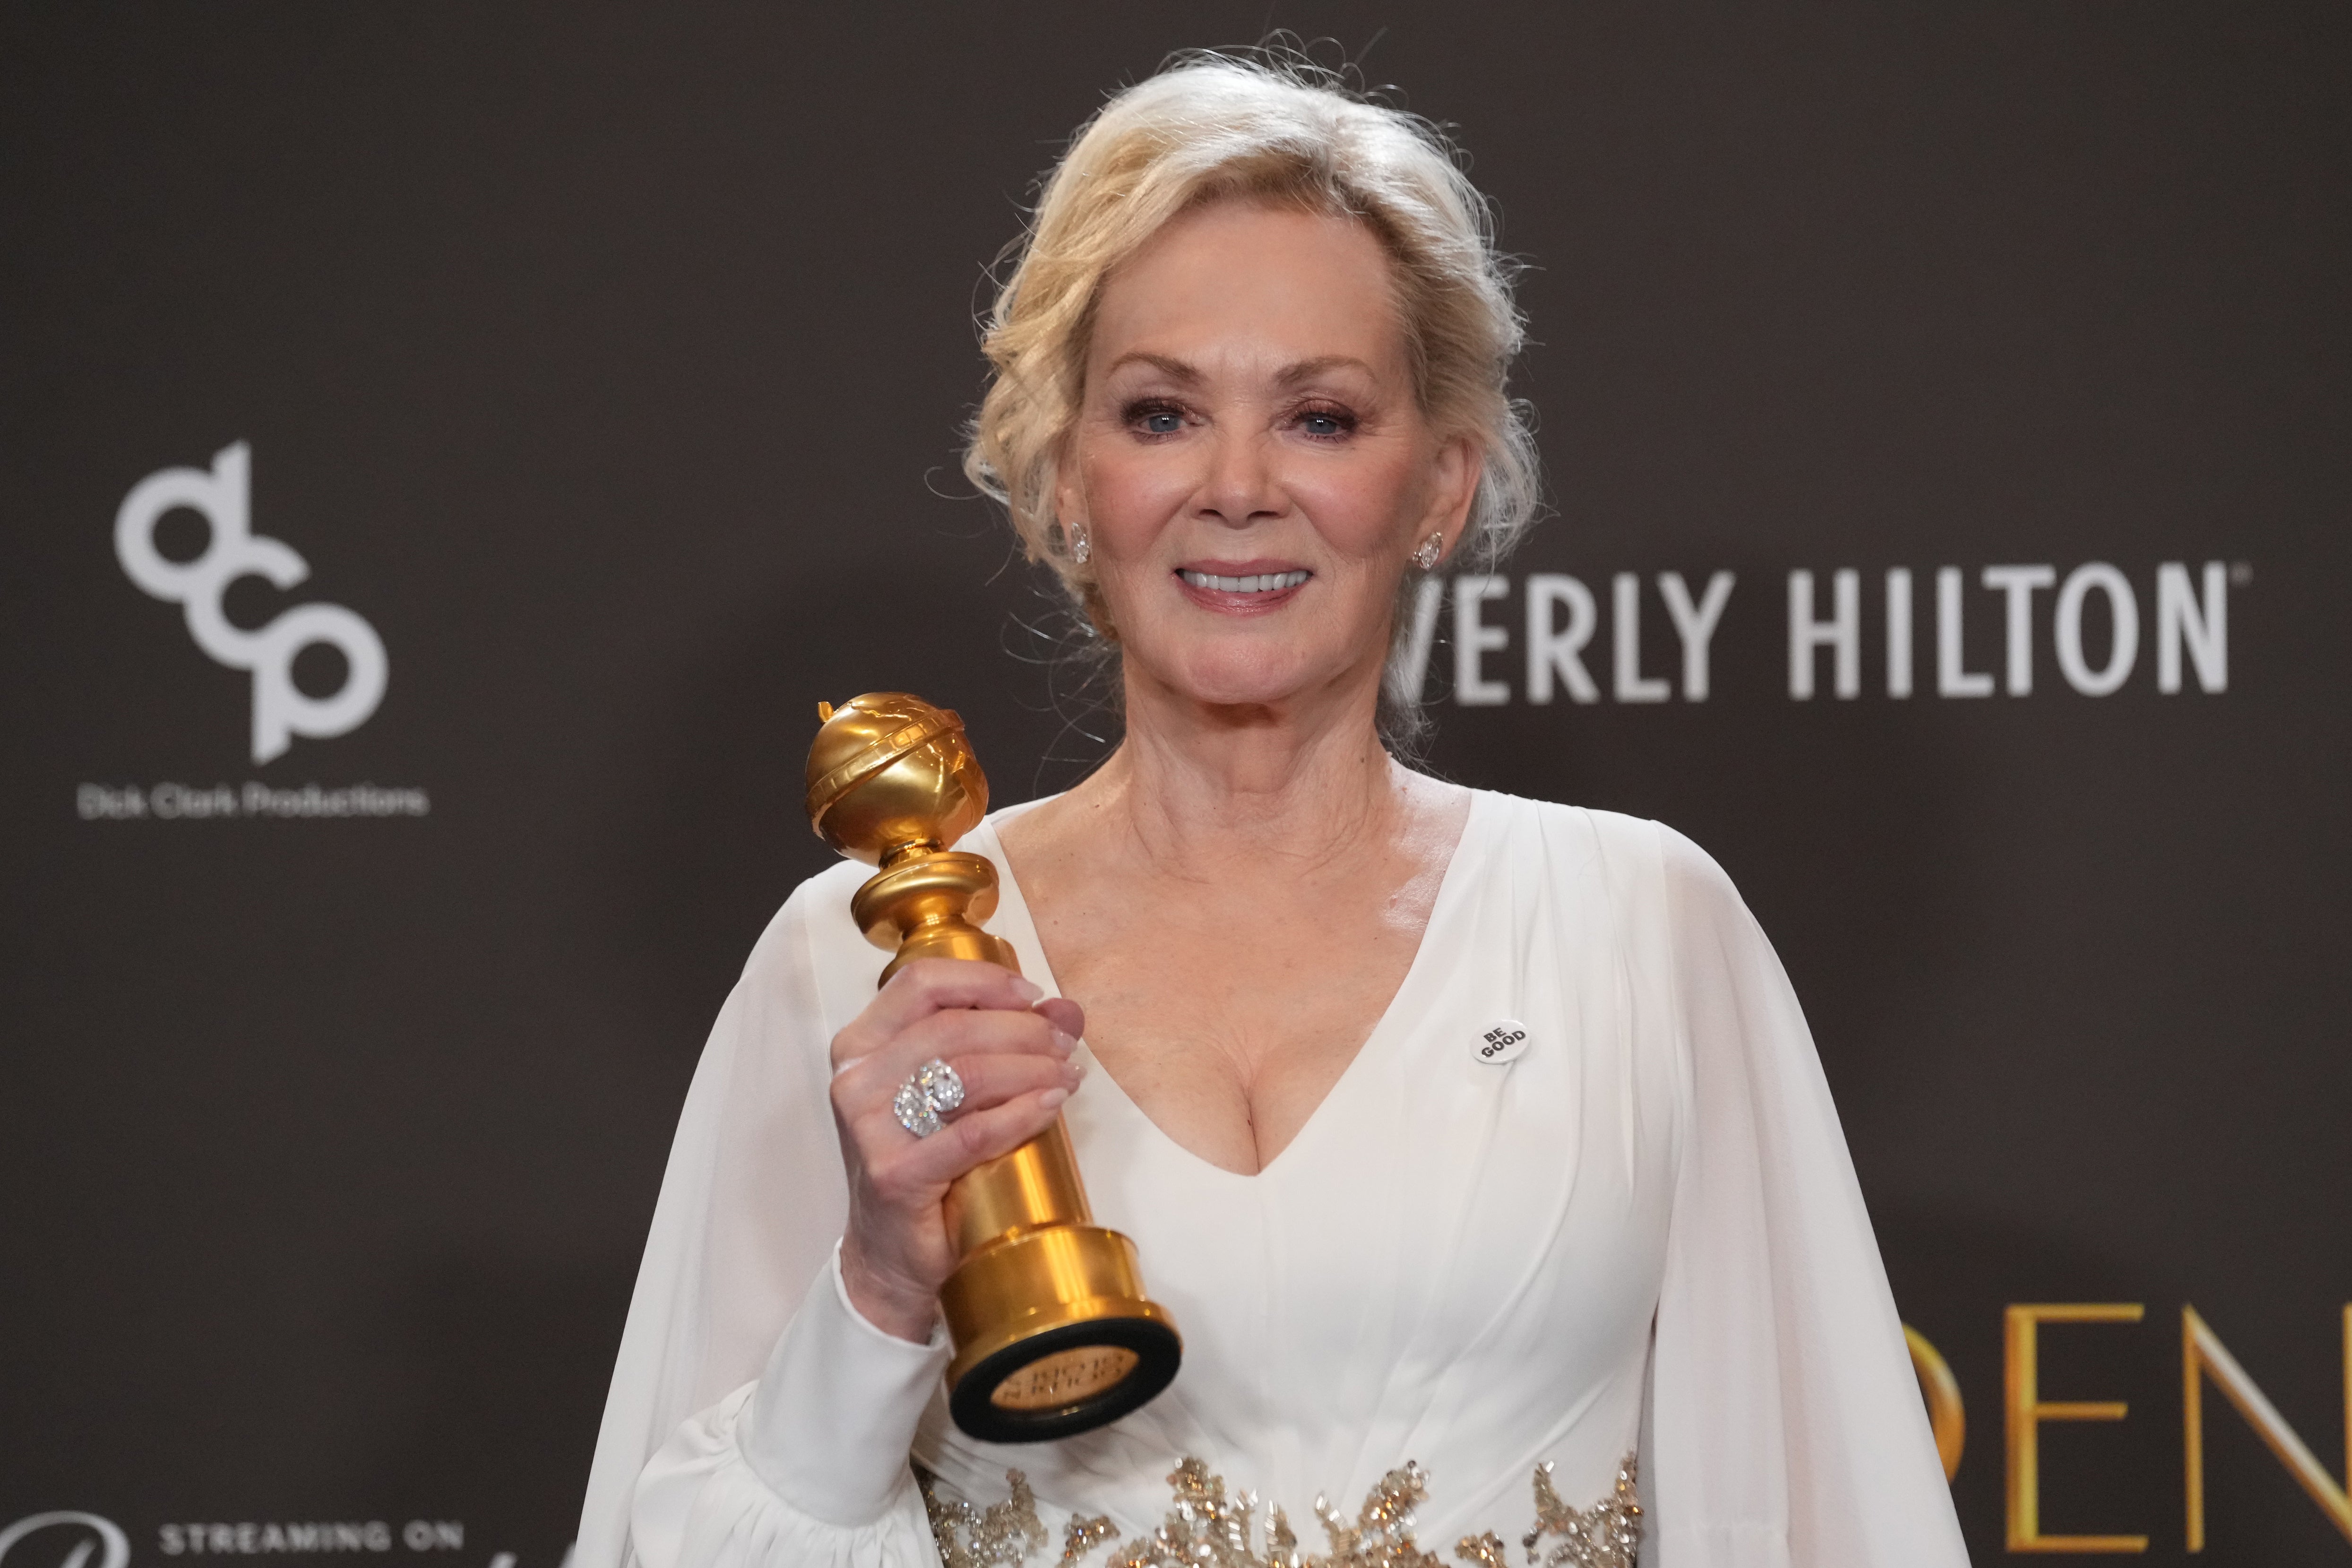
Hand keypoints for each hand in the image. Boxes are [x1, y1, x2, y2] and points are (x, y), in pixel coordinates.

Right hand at [829, 958, 1085, 1341]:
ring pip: (965, 1073)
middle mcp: (856, 1079)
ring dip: (1030, 1068)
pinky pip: (971, 1133)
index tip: (1034, 996)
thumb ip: (1003, 1043)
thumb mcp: (954, 1093)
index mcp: (861, 1045)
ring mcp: (870, 1128)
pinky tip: (1051, 1107)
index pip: (920, 983)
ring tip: (1067, 1077)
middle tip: (1064, 1046)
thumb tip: (1066, 1011)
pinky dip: (1020, 1114)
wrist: (893, 1256)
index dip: (984, 981)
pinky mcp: (894, 1174)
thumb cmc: (926, 1164)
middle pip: (952, 1027)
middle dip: (1022, 1030)